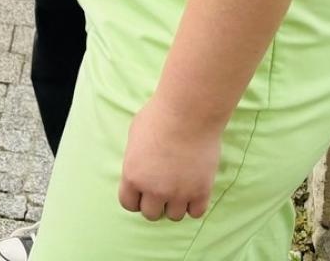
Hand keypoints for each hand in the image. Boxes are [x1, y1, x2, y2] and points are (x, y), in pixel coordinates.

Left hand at [119, 98, 219, 221]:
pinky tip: (193, 191)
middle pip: (151, 214)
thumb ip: (135, 159)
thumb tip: (140, 169)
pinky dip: (194, 205)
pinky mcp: (201, 191)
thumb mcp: (134, 136)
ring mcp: (179, 192)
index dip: (135, 199)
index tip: (141, 193)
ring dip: (175, 205)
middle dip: (155, 203)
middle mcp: (154, 189)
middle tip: (161, 190)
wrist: (188, 113)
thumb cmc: (158, 117)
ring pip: (174, 216)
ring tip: (178, 189)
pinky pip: (196, 213)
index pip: (128, 204)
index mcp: (133, 176)